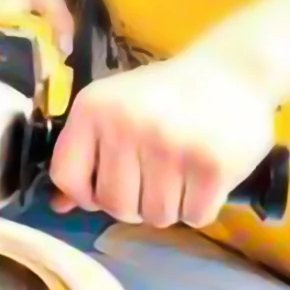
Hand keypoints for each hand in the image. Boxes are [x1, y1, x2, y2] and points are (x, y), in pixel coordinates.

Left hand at [50, 54, 275, 227]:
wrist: (231, 72)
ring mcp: (169, 147)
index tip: (104, 186)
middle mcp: (126, 126)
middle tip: (151, 180)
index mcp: (93, 109)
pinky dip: (198, 208)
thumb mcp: (115, 108)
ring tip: (179, 174)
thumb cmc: (164, 94)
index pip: (66, 175)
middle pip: (114, 205)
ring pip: (156, 216)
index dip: (84, 194)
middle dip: (132, 204)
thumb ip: (85, 154)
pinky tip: (202, 178)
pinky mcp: (211, 166)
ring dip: (168, 206)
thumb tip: (59, 205)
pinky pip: (193, 217)